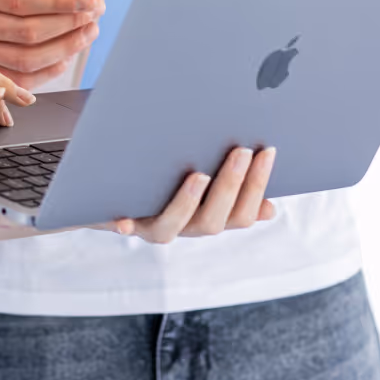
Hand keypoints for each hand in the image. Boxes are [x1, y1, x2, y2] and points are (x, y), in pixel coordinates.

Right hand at [0, 0, 104, 87]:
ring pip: (26, 60)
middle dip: (70, 24)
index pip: (21, 1)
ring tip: (89, 31)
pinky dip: (48, 72)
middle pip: (28, 33)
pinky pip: (18, 78)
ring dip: (65, 48)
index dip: (60, 2)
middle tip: (96, 11)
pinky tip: (68, 54)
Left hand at [101, 146, 276, 242]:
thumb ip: (229, 188)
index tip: (268, 151)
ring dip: (188, 203)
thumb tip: (269, 209)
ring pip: (173, 227)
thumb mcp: (199, 180)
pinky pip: (124, 228)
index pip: (242, 214)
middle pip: (213, 220)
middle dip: (231, 185)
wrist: (110, 193)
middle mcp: (184, 227)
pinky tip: (124, 221)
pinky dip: (125, 226)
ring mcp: (153, 227)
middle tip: (242, 151)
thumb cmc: (164, 178)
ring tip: (199, 176)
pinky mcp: (123, 223)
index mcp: (207, 217)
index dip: (257, 187)